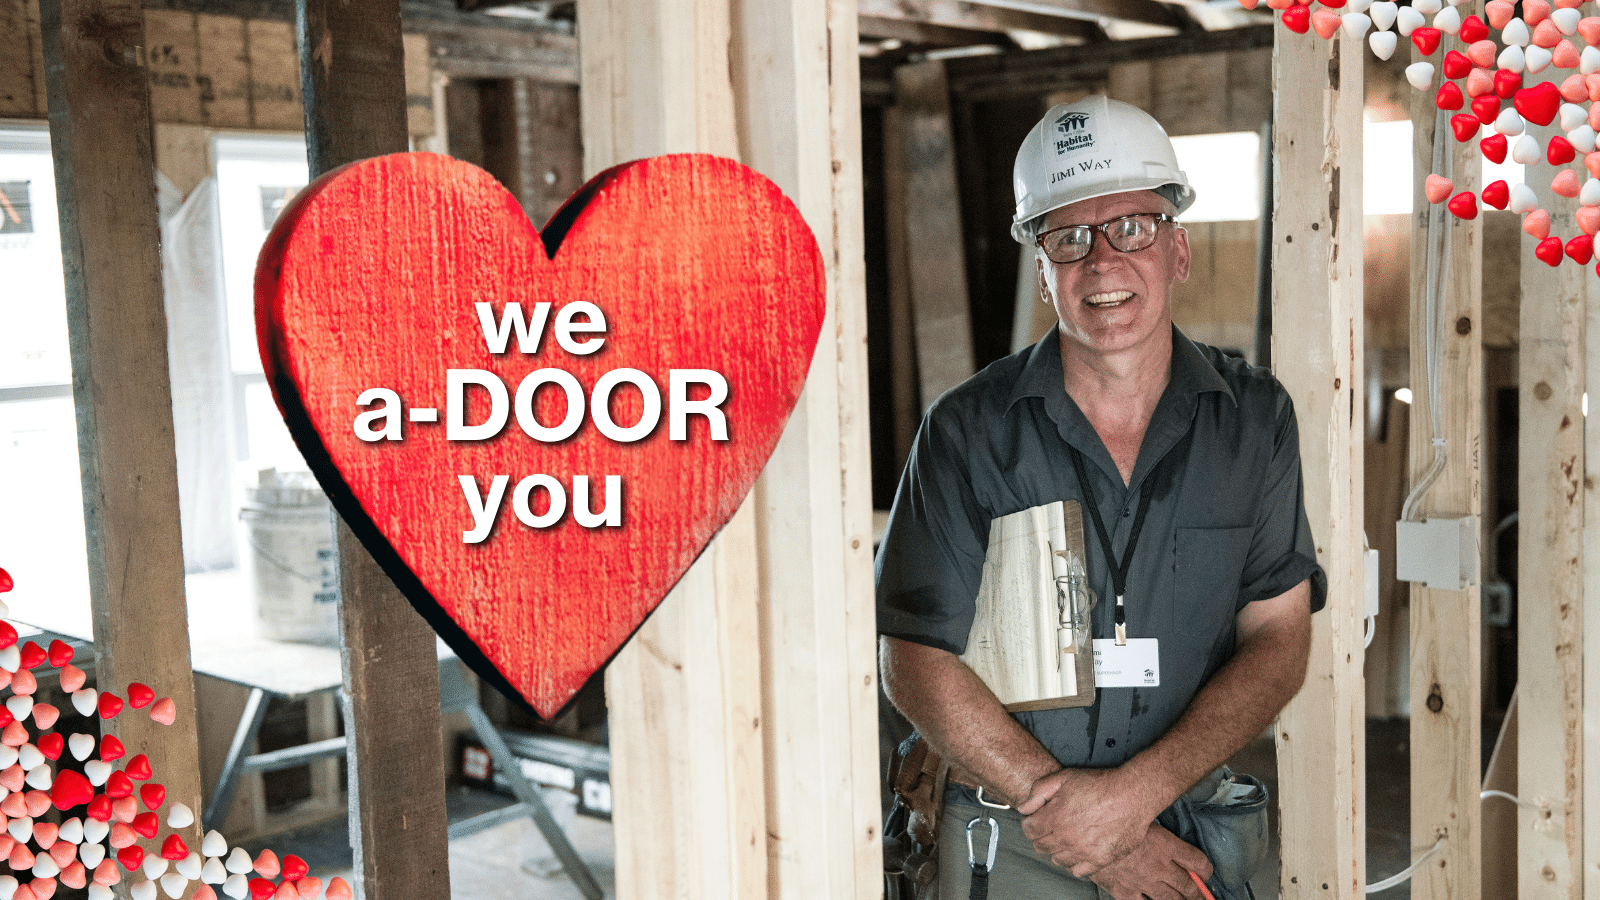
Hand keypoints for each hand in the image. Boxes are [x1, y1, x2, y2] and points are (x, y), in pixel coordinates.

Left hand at [1017, 767, 1161, 875]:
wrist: (1132, 795)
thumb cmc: (1100, 784)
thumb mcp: (1063, 777)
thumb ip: (1038, 792)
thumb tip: (1024, 808)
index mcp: (1054, 818)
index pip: (1029, 830)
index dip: (1031, 823)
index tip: (1038, 819)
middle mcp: (1066, 838)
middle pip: (1041, 846)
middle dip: (1042, 835)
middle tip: (1053, 826)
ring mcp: (1083, 852)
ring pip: (1057, 859)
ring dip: (1058, 849)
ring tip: (1068, 836)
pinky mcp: (1100, 860)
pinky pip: (1077, 870)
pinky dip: (1075, 862)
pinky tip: (1079, 849)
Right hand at [1088, 824, 1213, 899]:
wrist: (1087, 830)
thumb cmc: (1113, 814)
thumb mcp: (1142, 813)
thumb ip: (1158, 819)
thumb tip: (1168, 814)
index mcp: (1167, 846)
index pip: (1198, 862)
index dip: (1205, 869)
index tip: (1205, 872)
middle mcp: (1160, 866)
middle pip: (1188, 886)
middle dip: (1197, 893)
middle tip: (1201, 896)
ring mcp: (1144, 881)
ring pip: (1170, 899)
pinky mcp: (1124, 891)